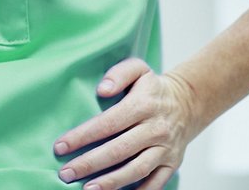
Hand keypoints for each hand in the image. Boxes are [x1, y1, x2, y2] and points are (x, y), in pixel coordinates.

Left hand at [53, 58, 200, 189]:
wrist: (188, 103)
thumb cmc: (152, 88)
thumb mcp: (138, 69)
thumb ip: (118, 74)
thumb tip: (101, 89)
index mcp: (143, 105)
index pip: (108, 123)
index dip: (83, 136)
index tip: (60, 146)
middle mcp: (155, 129)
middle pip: (119, 150)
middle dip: (89, 163)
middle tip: (66, 173)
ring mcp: (165, 149)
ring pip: (136, 170)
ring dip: (111, 182)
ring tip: (87, 189)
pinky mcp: (172, 164)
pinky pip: (155, 184)